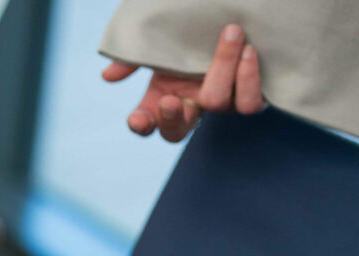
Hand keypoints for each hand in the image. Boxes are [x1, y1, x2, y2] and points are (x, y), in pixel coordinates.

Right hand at [101, 24, 264, 141]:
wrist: (226, 21)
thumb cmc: (186, 36)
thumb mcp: (156, 44)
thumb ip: (131, 58)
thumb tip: (108, 76)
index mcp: (162, 99)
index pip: (146, 123)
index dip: (141, 126)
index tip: (137, 119)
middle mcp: (191, 108)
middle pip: (177, 132)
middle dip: (172, 118)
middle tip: (170, 98)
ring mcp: (220, 105)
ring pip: (218, 105)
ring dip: (223, 71)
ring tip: (231, 35)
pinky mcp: (249, 97)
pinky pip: (250, 104)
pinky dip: (249, 79)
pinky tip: (248, 51)